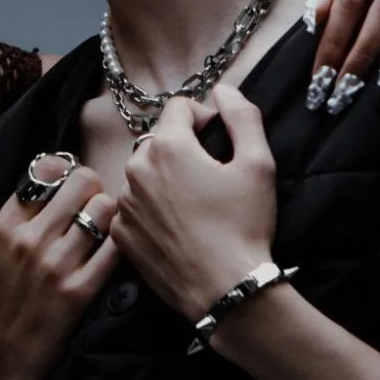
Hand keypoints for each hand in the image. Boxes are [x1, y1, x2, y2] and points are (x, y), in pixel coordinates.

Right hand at [0, 159, 118, 379]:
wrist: (9, 357)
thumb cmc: (9, 298)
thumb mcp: (0, 248)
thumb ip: (25, 211)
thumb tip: (60, 169)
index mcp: (6, 224)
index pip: (47, 169)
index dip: (69, 172)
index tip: (74, 186)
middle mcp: (28, 239)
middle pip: (82, 181)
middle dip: (96, 189)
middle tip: (97, 207)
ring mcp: (54, 265)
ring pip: (104, 208)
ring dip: (113, 215)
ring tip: (108, 230)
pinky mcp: (79, 291)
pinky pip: (116, 248)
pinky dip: (123, 243)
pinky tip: (118, 251)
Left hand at [110, 82, 277, 323]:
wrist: (226, 290)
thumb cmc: (244, 225)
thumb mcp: (258, 164)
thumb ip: (242, 116)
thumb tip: (224, 90)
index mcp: (167, 146)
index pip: (178, 107)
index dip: (203, 117)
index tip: (220, 141)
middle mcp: (135, 169)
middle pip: (158, 140)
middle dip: (182, 148)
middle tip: (211, 177)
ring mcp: (124, 204)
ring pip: (143, 174)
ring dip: (164, 179)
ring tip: (195, 205)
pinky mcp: (121, 234)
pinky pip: (133, 207)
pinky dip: (151, 209)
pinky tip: (178, 227)